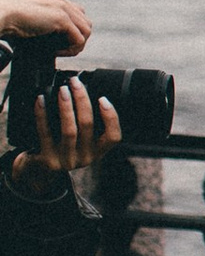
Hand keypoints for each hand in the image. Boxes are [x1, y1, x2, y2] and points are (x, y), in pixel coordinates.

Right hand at [0, 0, 91, 50]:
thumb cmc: (6, 21)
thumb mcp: (28, 20)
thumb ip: (42, 25)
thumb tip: (47, 42)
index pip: (76, 15)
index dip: (71, 32)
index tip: (56, 43)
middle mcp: (60, 0)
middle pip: (85, 22)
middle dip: (76, 39)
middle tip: (60, 50)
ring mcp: (62, 8)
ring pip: (86, 31)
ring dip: (75, 45)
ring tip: (59, 52)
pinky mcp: (61, 18)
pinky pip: (79, 39)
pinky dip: (70, 49)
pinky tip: (55, 52)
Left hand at [11, 71, 118, 190]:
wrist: (40, 172)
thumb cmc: (63, 148)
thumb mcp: (81, 143)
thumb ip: (88, 124)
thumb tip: (84, 91)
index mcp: (98, 151)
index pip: (114, 137)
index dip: (111, 117)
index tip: (103, 98)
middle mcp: (85, 157)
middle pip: (87, 126)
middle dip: (82, 100)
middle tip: (75, 83)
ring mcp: (67, 160)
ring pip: (69, 130)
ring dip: (66, 106)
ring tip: (62, 90)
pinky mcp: (49, 160)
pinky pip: (45, 134)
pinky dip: (43, 115)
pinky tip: (41, 101)